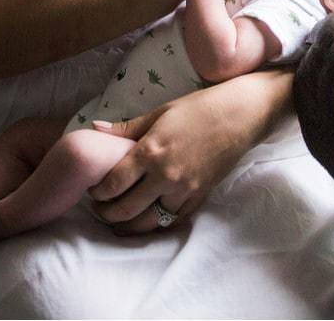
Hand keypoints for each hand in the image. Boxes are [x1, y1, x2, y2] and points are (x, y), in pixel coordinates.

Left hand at [88, 68, 293, 233]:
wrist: (240, 116)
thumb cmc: (199, 108)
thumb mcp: (159, 113)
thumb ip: (126, 128)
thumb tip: (94, 128)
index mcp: (151, 152)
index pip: (113, 183)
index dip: (97, 191)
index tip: (92, 189)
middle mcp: (165, 176)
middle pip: (126, 209)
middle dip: (106, 212)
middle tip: (100, 207)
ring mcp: (184, 190)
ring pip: (148, 222)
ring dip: (129, 224)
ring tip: (119, 218)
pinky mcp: (199, 197)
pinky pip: (172, 219)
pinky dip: (155, 222)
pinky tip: (146, 216)